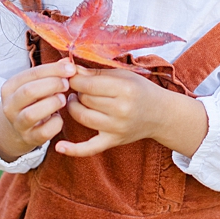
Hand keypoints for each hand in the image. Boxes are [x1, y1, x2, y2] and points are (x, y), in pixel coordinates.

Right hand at [0, 59, 74, 161]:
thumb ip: (49, 73)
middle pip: (29, 92)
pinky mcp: (29, 138)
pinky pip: (44, 132)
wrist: (14, 130)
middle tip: (66, 84)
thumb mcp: (33, 85)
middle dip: (52, 85)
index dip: (52, 70)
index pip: (30, 74)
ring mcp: (18, 124)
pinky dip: (55, 124)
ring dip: (52, 104)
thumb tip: (68, 62)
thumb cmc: (29, 102)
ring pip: (32, 114)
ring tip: (63, 99)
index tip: (70, 68)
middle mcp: (10, 106)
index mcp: (9, 88)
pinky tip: (59, 118)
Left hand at [55, 66, 208, 158]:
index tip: (72, 75)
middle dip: (78, 91)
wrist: (161, 114)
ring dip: (74, 108)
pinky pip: (90, 148)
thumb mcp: (122, 75)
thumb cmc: (140, 90)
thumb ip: (96, 73)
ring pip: (82, 116)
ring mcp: (117, 128)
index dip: (74, 78)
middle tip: (82, 88)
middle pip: (84, 99)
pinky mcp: (113, 141)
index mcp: (124, 89)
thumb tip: (69, 69)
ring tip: (77, 100)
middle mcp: (121, 110)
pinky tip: (59, 147)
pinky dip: (74, 149)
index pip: (86, 84)